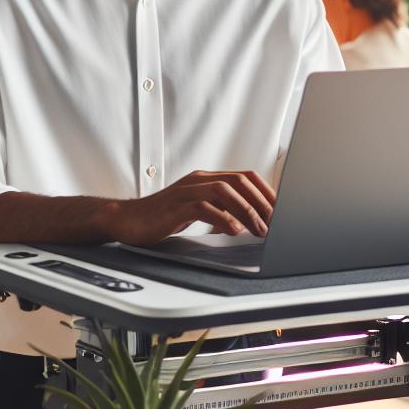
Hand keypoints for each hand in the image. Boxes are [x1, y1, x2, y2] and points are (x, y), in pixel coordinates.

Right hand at [99, 170, 276, 244]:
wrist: (126, 220)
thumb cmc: (162, 217)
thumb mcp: (197, 210)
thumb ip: (220, 209)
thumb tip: (251, 221)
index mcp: (206, 178)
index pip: (245, 176)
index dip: (267, 192)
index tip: (282, 210)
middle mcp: (198, 180)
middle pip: (239, 182)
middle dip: (262, 202)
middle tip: (276, 222)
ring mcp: (186, 191)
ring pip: (224, 191)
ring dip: (247, 211)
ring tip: (260, 229)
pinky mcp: (174, 207)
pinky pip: (203, 208)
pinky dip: (222, 218)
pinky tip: (234, 231)